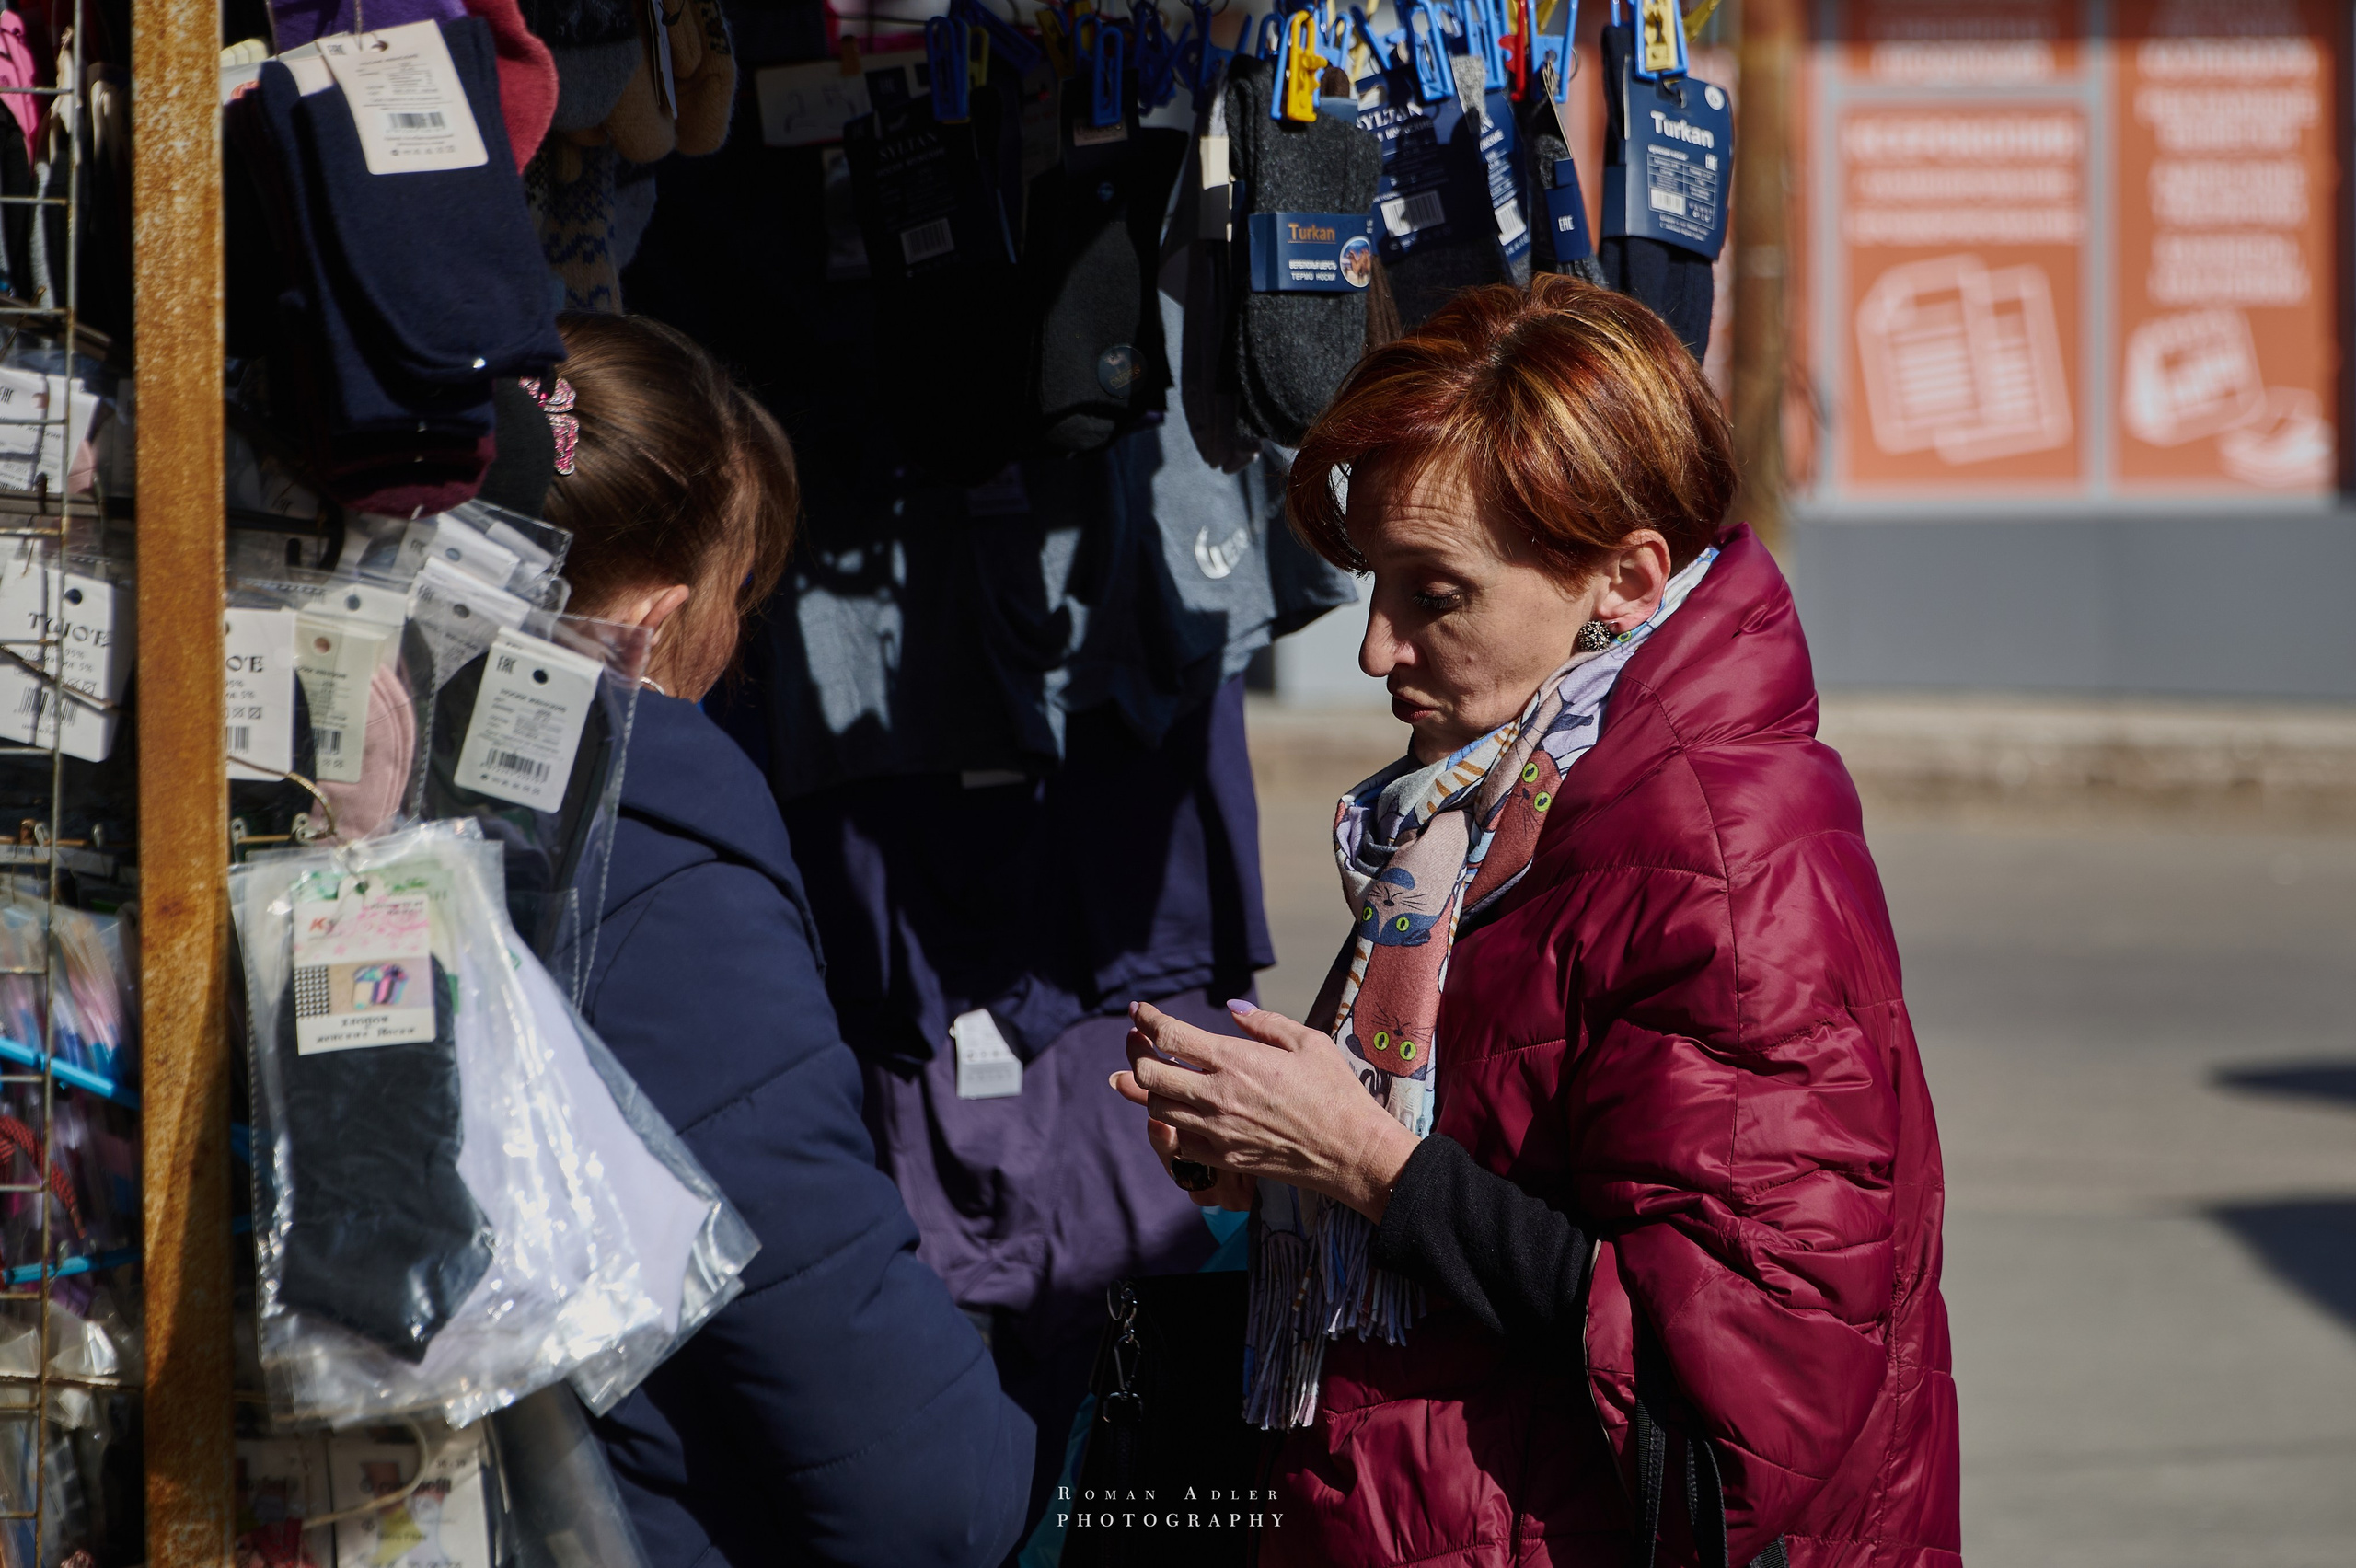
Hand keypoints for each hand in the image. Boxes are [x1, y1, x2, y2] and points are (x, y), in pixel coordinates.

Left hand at [1109, 999, 1420, 1222]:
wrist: (1350, 1151)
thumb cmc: (1335, 1092)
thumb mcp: (1307, 1041)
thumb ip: (1263, 1022)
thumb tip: (1231, 1009)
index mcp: (1235, 1060)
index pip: (1170, 1035)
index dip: (1147, 1019)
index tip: (1138, 1012)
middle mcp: (1217, 1095)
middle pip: (1149, 1073)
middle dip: (1135, 1052)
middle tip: (1135, 1041)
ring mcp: (1216, 1131)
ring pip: (1156, 1108)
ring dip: (1145, 1088)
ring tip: (1139, 1075)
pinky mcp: (1222, 1158)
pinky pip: (1177, 1142)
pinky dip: (1167, 1126)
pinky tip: (1172, 1114)